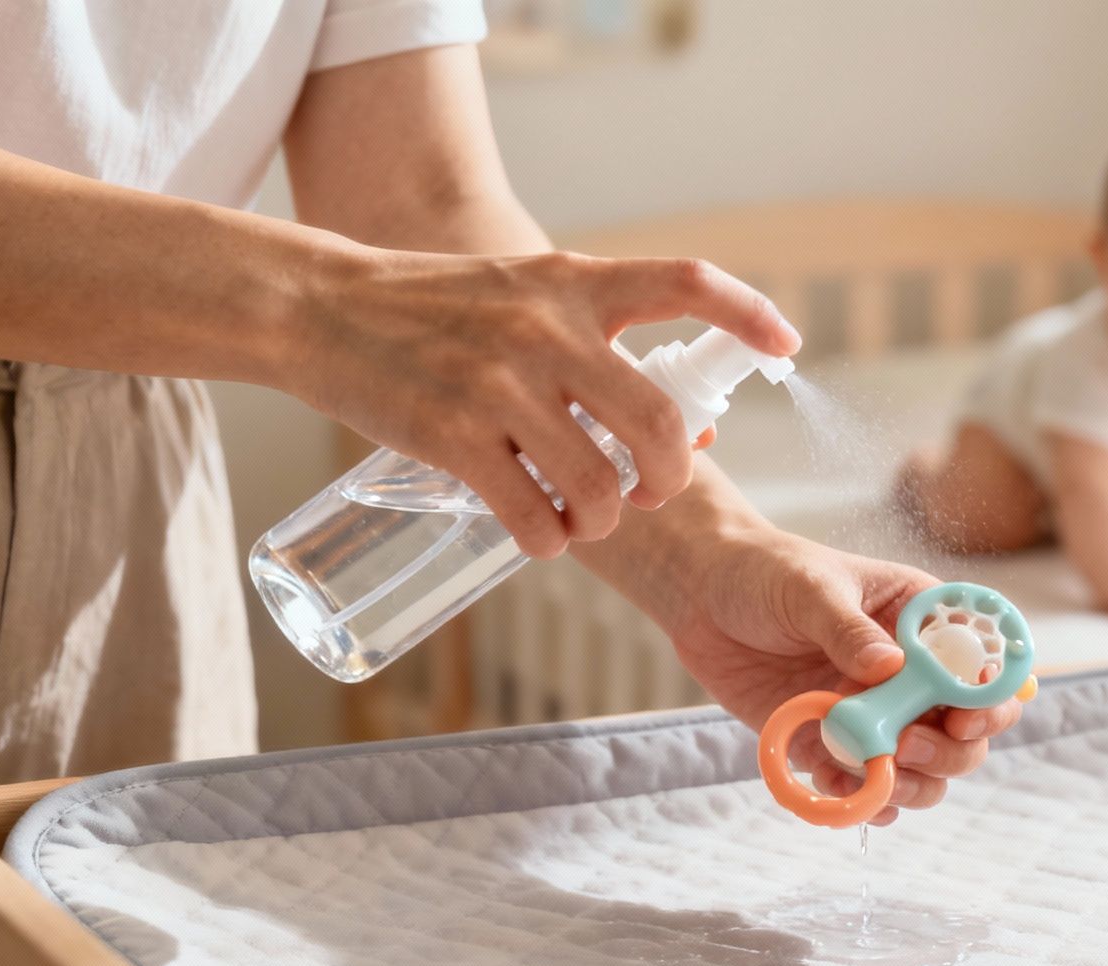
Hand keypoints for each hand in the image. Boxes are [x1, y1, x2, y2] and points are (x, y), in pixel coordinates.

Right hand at [291, 249, 798, 557]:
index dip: (748, 314)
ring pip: (600, 487)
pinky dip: (548, 543)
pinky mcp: (454, 436)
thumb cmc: (436, 309)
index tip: (788, 346)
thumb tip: (697, 428)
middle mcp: (549, 329)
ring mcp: (502, 385)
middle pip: (659, 424)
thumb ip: (603, 348)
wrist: (320, 306)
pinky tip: (540, 538)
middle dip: (670, 477)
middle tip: (654, 493)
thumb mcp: (527, 296)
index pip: (686, 282)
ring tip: (586, 521)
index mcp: (576, 284)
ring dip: (604, 522)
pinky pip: (532, 516)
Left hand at [654, 525, 1023, 826]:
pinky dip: (866, 801)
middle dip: (949, 750)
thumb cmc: (767, 574)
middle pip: (968, 730)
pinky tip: (844, 792)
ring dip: (914, 784)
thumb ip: (847, 629)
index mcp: (923, 623)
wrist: (704, 601)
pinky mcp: (839, 745)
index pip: (984, 662)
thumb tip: (888, 667)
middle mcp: (912, 674)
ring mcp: (879, 714)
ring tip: (875, 772)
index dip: (992, 695)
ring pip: (928, 769)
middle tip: (904, 746)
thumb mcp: (809, 589)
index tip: (966, 717)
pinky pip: (870, 787)